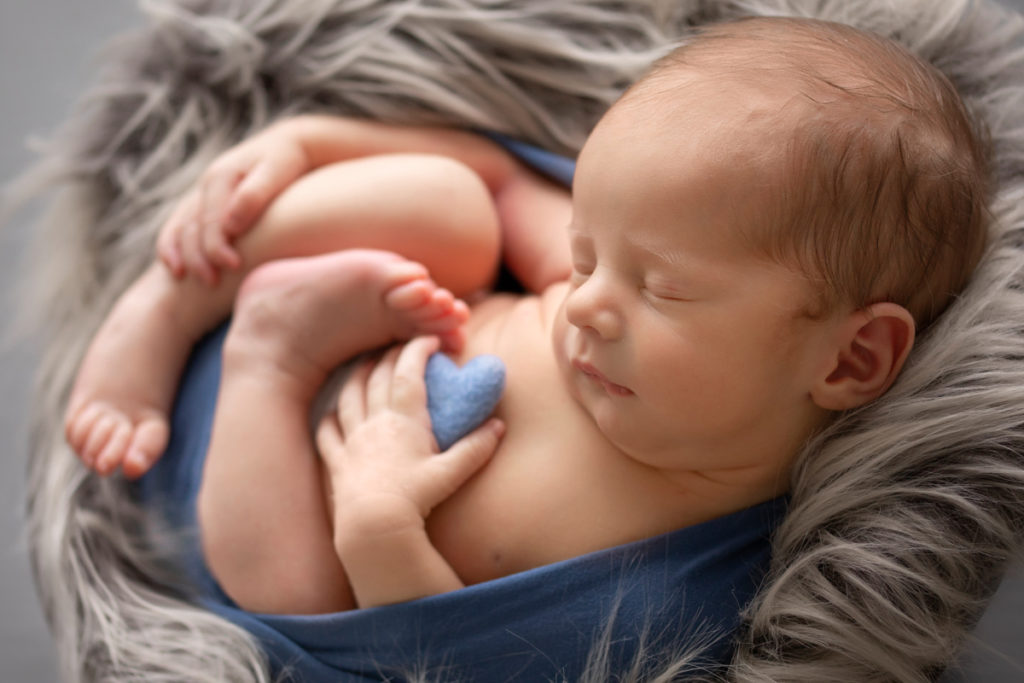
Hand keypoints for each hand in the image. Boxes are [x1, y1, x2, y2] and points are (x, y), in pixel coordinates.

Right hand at [156, 121, 309, 284]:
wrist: (287, 145)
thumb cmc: (287, 161)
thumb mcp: (275, 172)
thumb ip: (253, 197)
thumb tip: (230, 226)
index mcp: (222, 175)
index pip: (212, 219)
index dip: (218, 245)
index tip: (233, 266)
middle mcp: (206, 183)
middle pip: (191, 225)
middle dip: (198, 256)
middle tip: (212, 283)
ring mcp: (202, 192)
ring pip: (179, 224)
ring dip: (180, 253)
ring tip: (183, 277)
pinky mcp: (205, 200)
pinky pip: (179, 223)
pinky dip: (171, 243)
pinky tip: (174, 266)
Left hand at [316, 336, 504, 534]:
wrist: (374, 526)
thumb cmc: (415, 499)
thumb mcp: (451, 473)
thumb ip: (476, 448)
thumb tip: (500, 427)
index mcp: (404, 419)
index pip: (408, 372)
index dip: (417, 350)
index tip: (429, 340)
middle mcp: (375, 422)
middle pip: (378, 377)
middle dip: (390, 356)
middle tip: (401, 348)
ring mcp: (353, 440)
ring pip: (349, 396)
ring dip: (357, 376)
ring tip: (365, 366)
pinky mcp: (337, 461)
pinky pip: (327, 433)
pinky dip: (329, 418)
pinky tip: (332, 413)